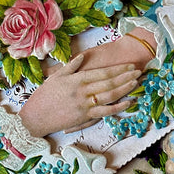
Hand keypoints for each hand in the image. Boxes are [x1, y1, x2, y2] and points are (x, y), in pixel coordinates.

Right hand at [19, 53, 140, 136]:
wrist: (35, 117)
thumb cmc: (43, 97)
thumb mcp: (55, 77)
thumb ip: (70, 66)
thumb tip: (82, 56)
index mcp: (76, 79)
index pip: (102, 72)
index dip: (118, 69)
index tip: (129, 65)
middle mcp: (82, 91)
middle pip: (109, 82)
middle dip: (126, 76)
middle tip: (139, 71)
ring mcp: (84, 105)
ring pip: (109, 95)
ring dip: (124, 89)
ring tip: (136, 83)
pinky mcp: (84, 117)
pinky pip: (105, 112)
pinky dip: (117, 107)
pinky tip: (127, 103)